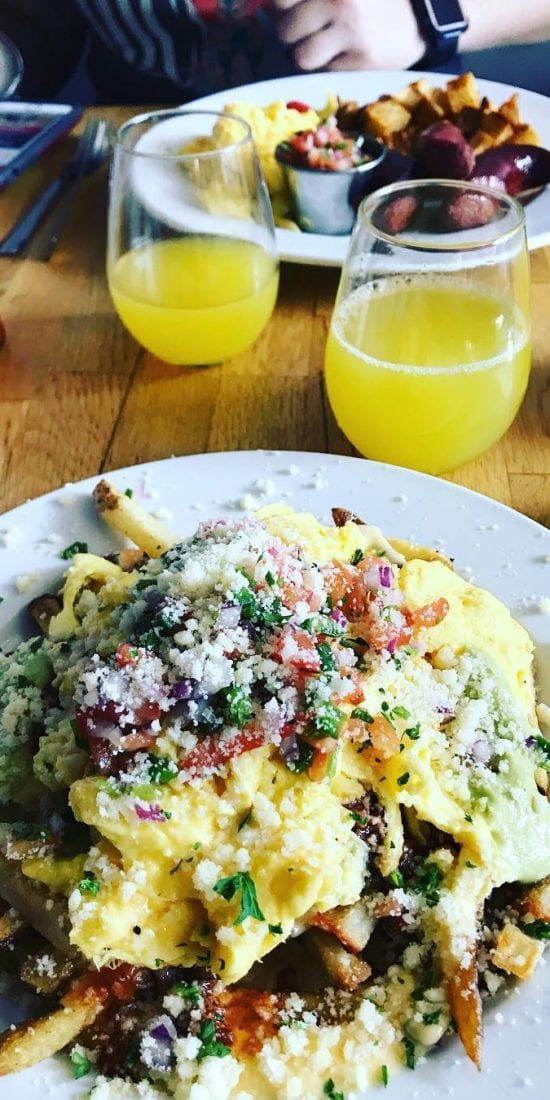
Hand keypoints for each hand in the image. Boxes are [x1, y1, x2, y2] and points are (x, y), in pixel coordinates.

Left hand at [273, 0, 424, 71]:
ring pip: (302, 57)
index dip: (283, 8)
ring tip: (323, 48)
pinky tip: (347, 55)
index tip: (293, 11)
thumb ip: (310, 0)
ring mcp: (351, 29)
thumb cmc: (371, 3)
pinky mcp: (363, 58)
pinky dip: (332, 68)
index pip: (281, 0)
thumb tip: (273, 11)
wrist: (420, 18)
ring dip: (308, 57)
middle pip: (286, 30)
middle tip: (308, 33)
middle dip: (292, 36)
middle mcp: (339, 0)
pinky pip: (326, 72)